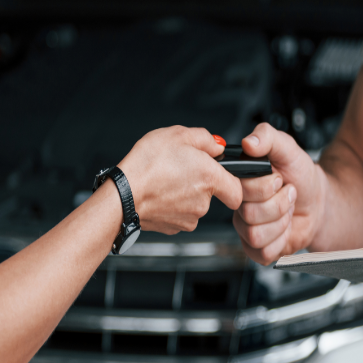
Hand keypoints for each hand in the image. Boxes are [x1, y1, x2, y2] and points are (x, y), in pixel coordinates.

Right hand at [118, 126, 241, 234]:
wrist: (123, 195)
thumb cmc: (146, 164)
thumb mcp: (177, 134)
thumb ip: (204, 139)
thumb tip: (217, 146)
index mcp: (210, 178)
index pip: (238, 191)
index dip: (232, 183)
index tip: (223, 177)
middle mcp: (203, 202)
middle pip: (212, 195)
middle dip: (199, 182)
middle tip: (179, 168)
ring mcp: (189, 218)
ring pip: (194, 205)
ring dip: (184, 193)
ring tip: (165, 180)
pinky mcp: (174, 228)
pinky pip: (179, 215)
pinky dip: (172, 205)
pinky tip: (159, 194)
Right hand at [232, 122, 325, 264]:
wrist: (320, 203)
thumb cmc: (301, 177)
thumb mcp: (288, 149)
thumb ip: (267, 137)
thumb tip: (249, 142)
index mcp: (241, 183)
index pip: (239, 191)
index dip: (264, 187)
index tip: (278, 179)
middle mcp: (240, 207)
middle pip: (249, 215)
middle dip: (278, 204)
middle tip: (287, 195)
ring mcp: (247, 230)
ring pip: (256, 235)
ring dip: (281, 222)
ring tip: (287, 211)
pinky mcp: (257, 250)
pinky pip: (263, 252)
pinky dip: (282, 240)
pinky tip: (285, 229)